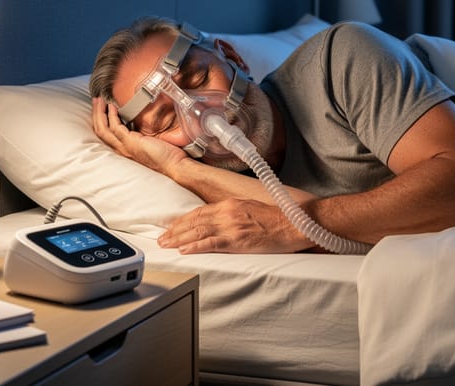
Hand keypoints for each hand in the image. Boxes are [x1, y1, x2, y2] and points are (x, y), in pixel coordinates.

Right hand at [91, 97, 186, 173]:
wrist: (174, 165)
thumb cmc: (167, 156)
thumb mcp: (149, 142)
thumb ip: (141, 134)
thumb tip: (140, 121)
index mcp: (125, 150)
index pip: (106, 135)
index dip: (101, 120)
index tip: (101, 107)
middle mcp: (122, 150)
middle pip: (100, 131)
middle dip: (96, 114)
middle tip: (96, 100)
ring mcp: (125, 147)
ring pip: (104, 129)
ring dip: (100, 113)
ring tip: (99, 100)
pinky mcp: (131, 143)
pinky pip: (116, 127)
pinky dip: (112, 116)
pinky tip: (113, 107)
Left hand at [158, 198, 313, 253]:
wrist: (293, 222)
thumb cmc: (276, 217)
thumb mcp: (249, 208)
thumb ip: (232, 212)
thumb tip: (219, 219)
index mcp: (230, 204)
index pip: (199, 212)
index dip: (183, 220)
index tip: (172, 227)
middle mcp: (227, 213)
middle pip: (194, 221)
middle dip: (175, 230)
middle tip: (161, 239)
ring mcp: (231, 226)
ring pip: (198, 232)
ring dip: (179, 239)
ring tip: (166, 245)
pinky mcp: (237, 240)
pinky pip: (211, 244)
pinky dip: (195, 247)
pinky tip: (184, 250)